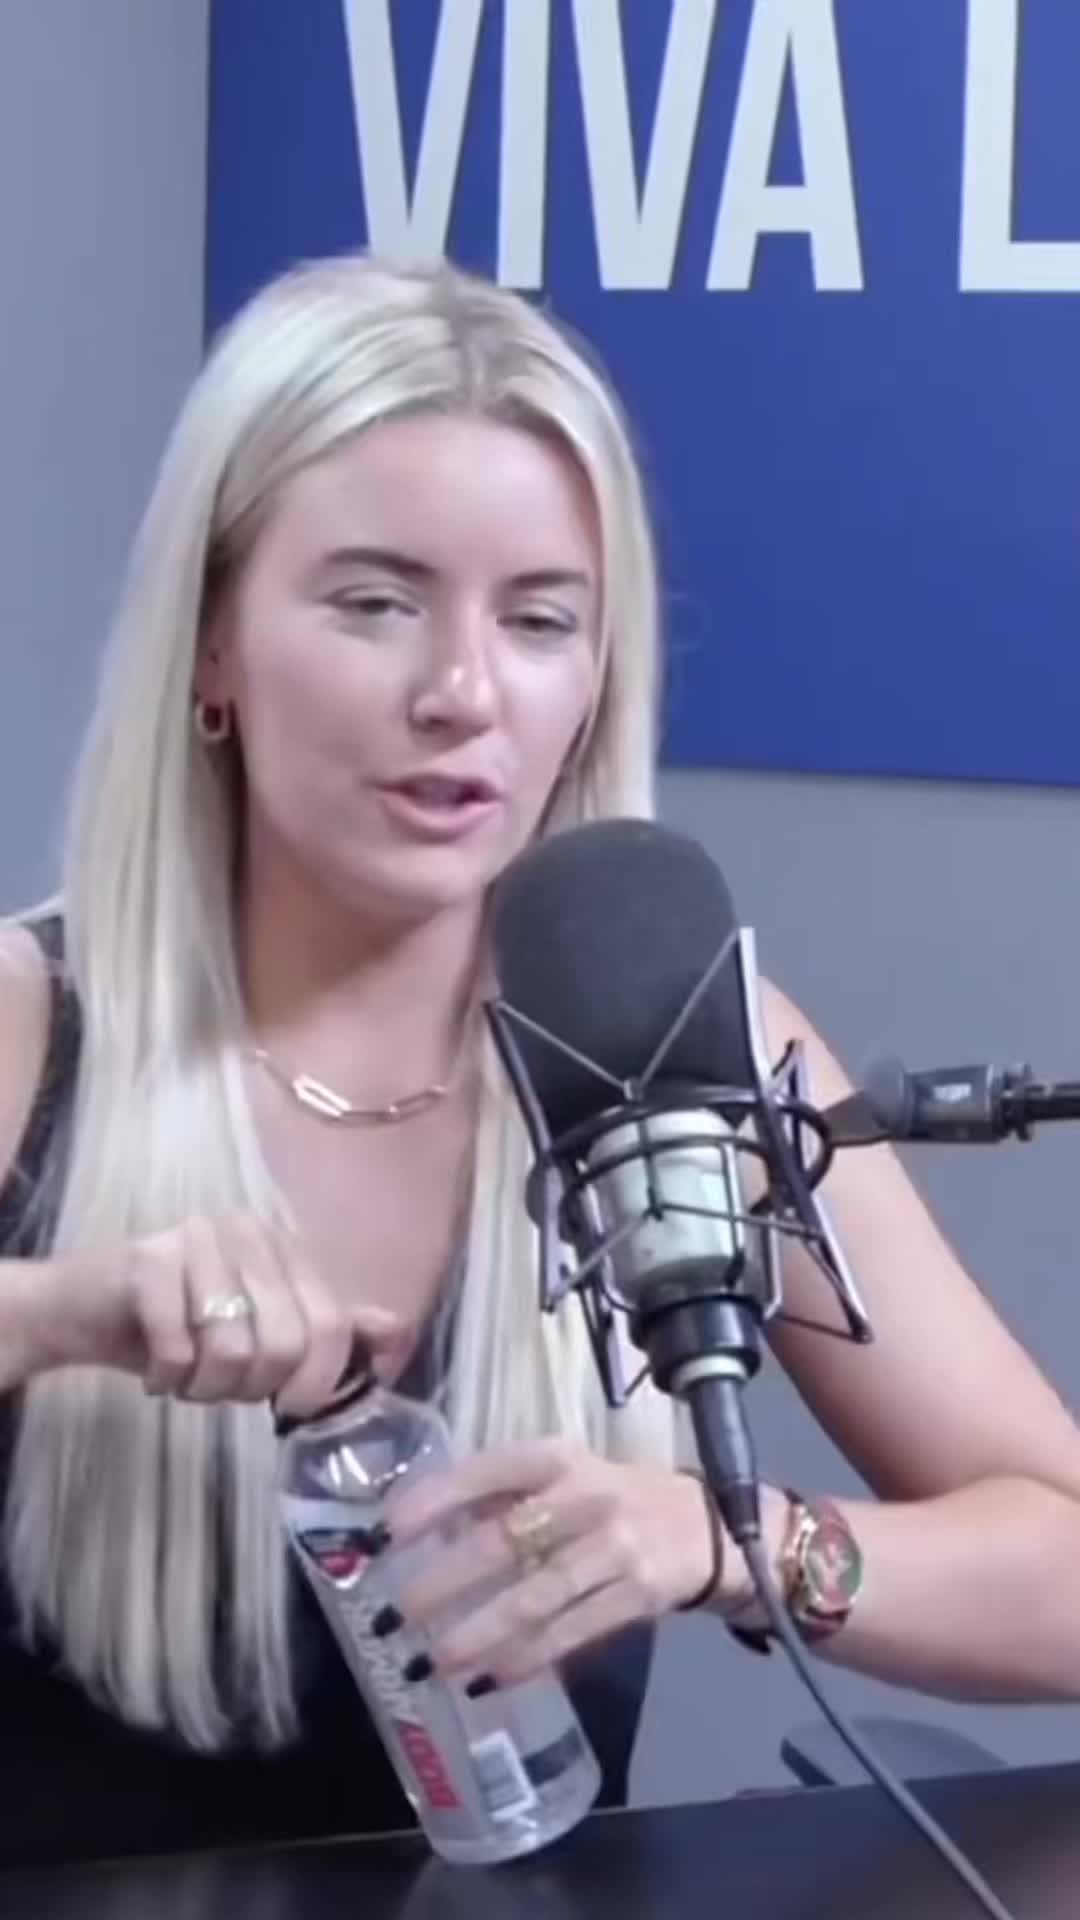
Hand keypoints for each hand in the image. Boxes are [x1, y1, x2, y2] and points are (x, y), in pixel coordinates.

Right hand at [22, 1214, 410, 1414]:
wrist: (80, 1310)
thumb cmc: (179, 1325)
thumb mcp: (264, 1331)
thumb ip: (330, 1329)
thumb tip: (400, 1334)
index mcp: (286, 1246)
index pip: (333, 1323)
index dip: (317, 1381)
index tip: (287, 1405)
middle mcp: (249, 1230)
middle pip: (288, 1339)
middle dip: (254, 1387)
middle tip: (221, 1388)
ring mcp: (198, 1238)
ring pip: (233, 1348)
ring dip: (206, 1387)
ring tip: (187, 1377)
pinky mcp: (148, 1260)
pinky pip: (179, 1347)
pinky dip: (167, 1378)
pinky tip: (154, 1370)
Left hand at [386, 1438, 716, 1686]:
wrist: (709, 1527)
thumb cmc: (615, 1499)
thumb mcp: (564, 1476)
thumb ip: (503, 1495)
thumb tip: (428, 1528)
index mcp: (557, 1459)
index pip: (486, 1471)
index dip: (435, 1499)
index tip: (387, 1532)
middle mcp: (585, 1496)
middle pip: (504, 1542)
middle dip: (445, 1581)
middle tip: (397, 1613)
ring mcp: (614, 1548)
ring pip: (535, 1598)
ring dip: (479, 1635)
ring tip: (434, 1662)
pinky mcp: (637, 1595)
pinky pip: (571, 1634)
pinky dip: (528, 1660)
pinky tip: (490, 1680)